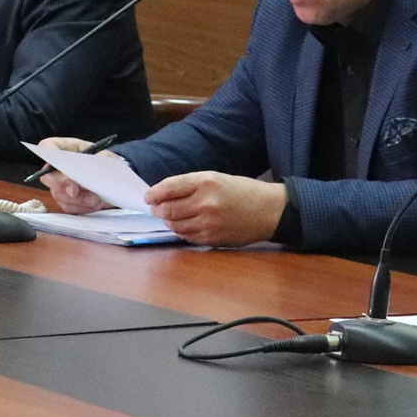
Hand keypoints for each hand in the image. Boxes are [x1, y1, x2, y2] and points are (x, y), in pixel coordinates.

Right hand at [36, 137, 116, 213]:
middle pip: (49, 176)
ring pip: (58, 194)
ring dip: (76, 199)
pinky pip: (67, 206)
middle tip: (75, 191)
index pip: (48, 146)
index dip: (48, 151)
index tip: (57, 159)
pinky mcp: (66, 200)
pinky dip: (81, 207)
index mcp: (67, 149)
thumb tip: (92, 173)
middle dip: (63, 184)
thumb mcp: (106, 157)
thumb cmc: (106, 163)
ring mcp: (60, 185)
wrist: (113, 178)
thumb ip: (98, 161)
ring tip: (95, 199)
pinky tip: (94, 205)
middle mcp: (59, 167)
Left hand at [143, 172, 286, 246]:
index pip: (168, 188)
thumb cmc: (242, 191)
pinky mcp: (211, 239)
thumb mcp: (216, 178)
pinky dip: (181, 231)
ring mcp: (208, 223)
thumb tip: (164, 195)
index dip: (154, 194)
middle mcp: (205, 202)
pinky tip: (185, 225)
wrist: (268, 211)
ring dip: (168, 222)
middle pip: (167, 209)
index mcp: (206, 182)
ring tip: (171, 217)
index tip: (148, 197)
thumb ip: (190, 185)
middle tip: (156, 208)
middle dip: (158, 209)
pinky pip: (186, 237)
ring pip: (174, 225)